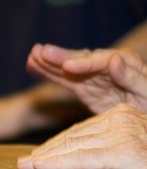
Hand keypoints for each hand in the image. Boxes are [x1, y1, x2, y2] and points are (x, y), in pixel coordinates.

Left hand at [18, 104, 146, 168]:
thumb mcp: (128, 155)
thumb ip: (105, 150)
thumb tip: (77, 157)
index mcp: (123, 115)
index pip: (80, 130)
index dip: (55, 144)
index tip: (36, 155)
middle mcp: (123, 118)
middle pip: (73, 136)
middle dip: (46, 150)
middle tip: (24, 162)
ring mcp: (124, 133)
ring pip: (73, 146)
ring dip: (44, 158)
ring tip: (25, 167)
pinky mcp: (124, 151)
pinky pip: (81, 158)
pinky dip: (56, 163)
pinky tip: (38, 167)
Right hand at [27, 44, 146, 113]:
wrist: (146, 116)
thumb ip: (133, 78)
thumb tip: (115, 59)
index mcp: (125, 63)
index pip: (102, 61)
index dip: (84, 63)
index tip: (68, 66)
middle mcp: (107, 65)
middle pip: (81, 59)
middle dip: (61, 56)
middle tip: (42, 51)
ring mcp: (93, 76)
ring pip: (68, 67)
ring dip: (49, 61)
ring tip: (32, 55)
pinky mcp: (84, 87)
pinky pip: (63, 79)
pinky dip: (48, 73)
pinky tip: (32, 66)